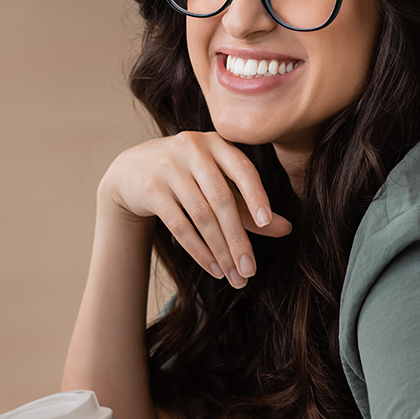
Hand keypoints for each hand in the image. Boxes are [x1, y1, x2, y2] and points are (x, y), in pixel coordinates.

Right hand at [100, 131, 291, 287]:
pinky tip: (213, 268)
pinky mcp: (151, 188)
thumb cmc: (188, 177)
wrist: (132, 170)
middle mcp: (192, 149)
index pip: (242, 169)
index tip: (268, 224)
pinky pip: (179, 225)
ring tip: (234, 275)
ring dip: (220, 250)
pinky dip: (198, 250)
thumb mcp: (218, 185)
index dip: (256, 195)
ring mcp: (168, 167)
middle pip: (221, 199)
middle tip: (250, 270)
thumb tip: (286, 229)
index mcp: (216, 143)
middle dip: (238, 239)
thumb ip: (249, 206)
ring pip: (201, 215)